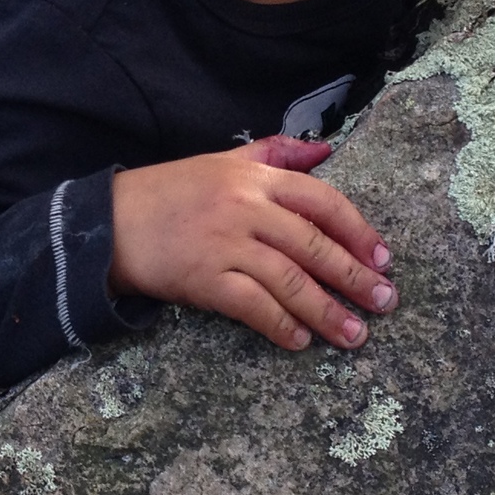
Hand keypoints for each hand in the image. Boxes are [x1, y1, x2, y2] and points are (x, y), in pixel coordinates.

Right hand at [110, 137, 396, 352]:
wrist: (109, 222)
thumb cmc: (169, 192)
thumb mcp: (222, 161)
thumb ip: (275, 153)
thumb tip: (325, 152)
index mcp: (255, 178)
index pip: (322, 202)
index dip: (358, 231)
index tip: (384, 258)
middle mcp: (246, 208)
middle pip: (314, 246)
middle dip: (355, 277)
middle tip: (385, 302)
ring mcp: (226, 245)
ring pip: (291, 281)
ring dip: (328, 312)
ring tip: (355, 335)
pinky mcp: (205, 279)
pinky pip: (254, 306)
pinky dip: (281, 326)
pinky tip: (300, 342)